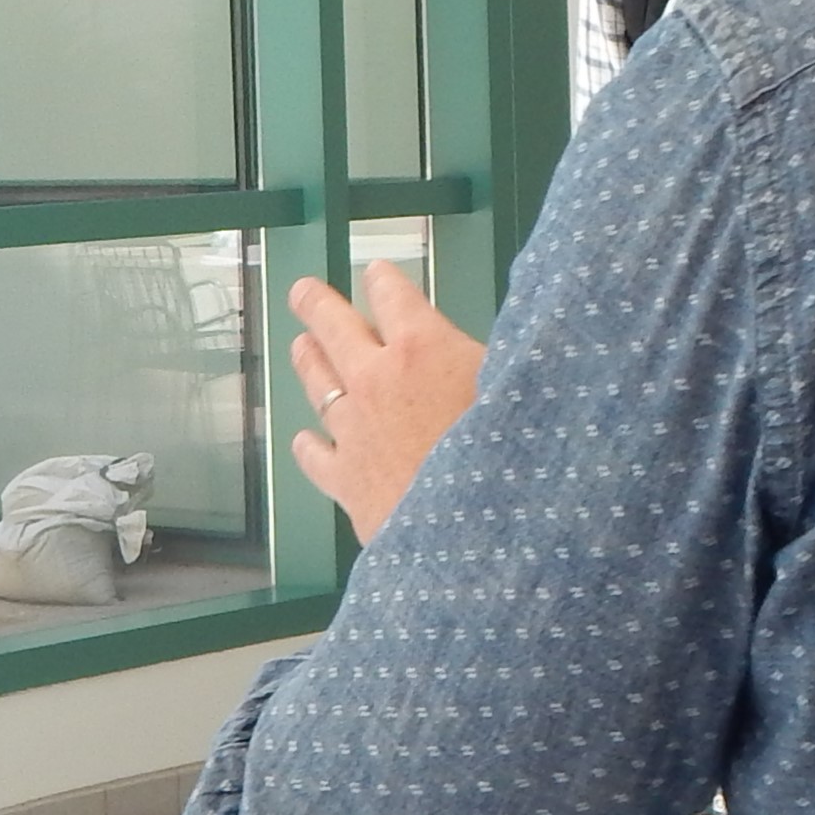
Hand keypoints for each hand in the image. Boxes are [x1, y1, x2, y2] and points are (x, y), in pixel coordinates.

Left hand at [288, 260, 485, 543]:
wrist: (474, 541)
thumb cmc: (508, 462)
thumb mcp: (514, 390)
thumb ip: (497, 361)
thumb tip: (504, 342)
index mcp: (423, 348)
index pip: (394, 296)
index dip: (384, 280)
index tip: (378, 273)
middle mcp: (377, 380)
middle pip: (335, 327)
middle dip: (317, 304)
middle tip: (303, 291)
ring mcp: (354, 429)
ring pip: (318, 383)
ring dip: (309, 360)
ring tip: (300, 345)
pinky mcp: (345, 478)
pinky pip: (317, 455)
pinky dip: (309, 445)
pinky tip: (304, 442)